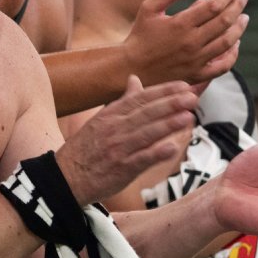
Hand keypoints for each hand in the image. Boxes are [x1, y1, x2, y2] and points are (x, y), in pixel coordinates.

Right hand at [57, 77, 197, 203]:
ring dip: (168, 125)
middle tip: (192, 98)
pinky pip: (141, 159)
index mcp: (110, 115)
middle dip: (170, 104)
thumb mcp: (101, 119)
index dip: (163, 91)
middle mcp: (114, 129)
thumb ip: (122, 101)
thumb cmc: (86, 148)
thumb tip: (135, 80)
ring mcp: (118, 149)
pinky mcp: (121, 169)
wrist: (66, 177)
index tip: (183, 86)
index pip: (140, 98)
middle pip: (146, 113)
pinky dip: (156, 153)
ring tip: (188, 117)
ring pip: (146, 134)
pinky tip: (172, 148)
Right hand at [124, 0, 247, 86]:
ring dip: (239, 28)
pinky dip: (233, 54)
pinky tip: (235, 43)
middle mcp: (191, 42)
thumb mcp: (148, 8)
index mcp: (180, 24)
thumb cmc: (140, 35)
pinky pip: (223, 66)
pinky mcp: (196, 74)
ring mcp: (196, 59)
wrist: (131, 67)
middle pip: (224, 22)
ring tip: (244, 17)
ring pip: (227, 42)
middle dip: (237, 6)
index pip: (213, 6)